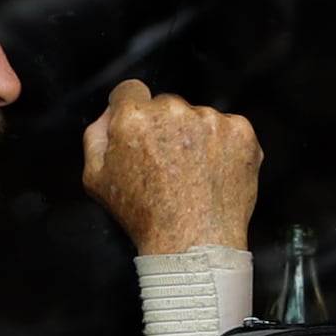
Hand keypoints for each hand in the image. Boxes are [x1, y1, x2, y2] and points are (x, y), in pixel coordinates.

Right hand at [82, 79, 259, 256]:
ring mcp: (210, 119)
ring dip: (195, 137)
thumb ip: (95, 136)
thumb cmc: (145, 217)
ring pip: (198, 117)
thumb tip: (108, 114)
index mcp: (134, 117)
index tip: (140, 130)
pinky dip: (223, 147)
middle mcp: (173, 110)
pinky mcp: (240, 131)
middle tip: (166, 165)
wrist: (193, 244)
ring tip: (191, 175)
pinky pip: (228, 129)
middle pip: (166, 105)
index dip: (131, 110)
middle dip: (164, 127)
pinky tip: (212, 174)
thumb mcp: (96, 179)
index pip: (130, 91)